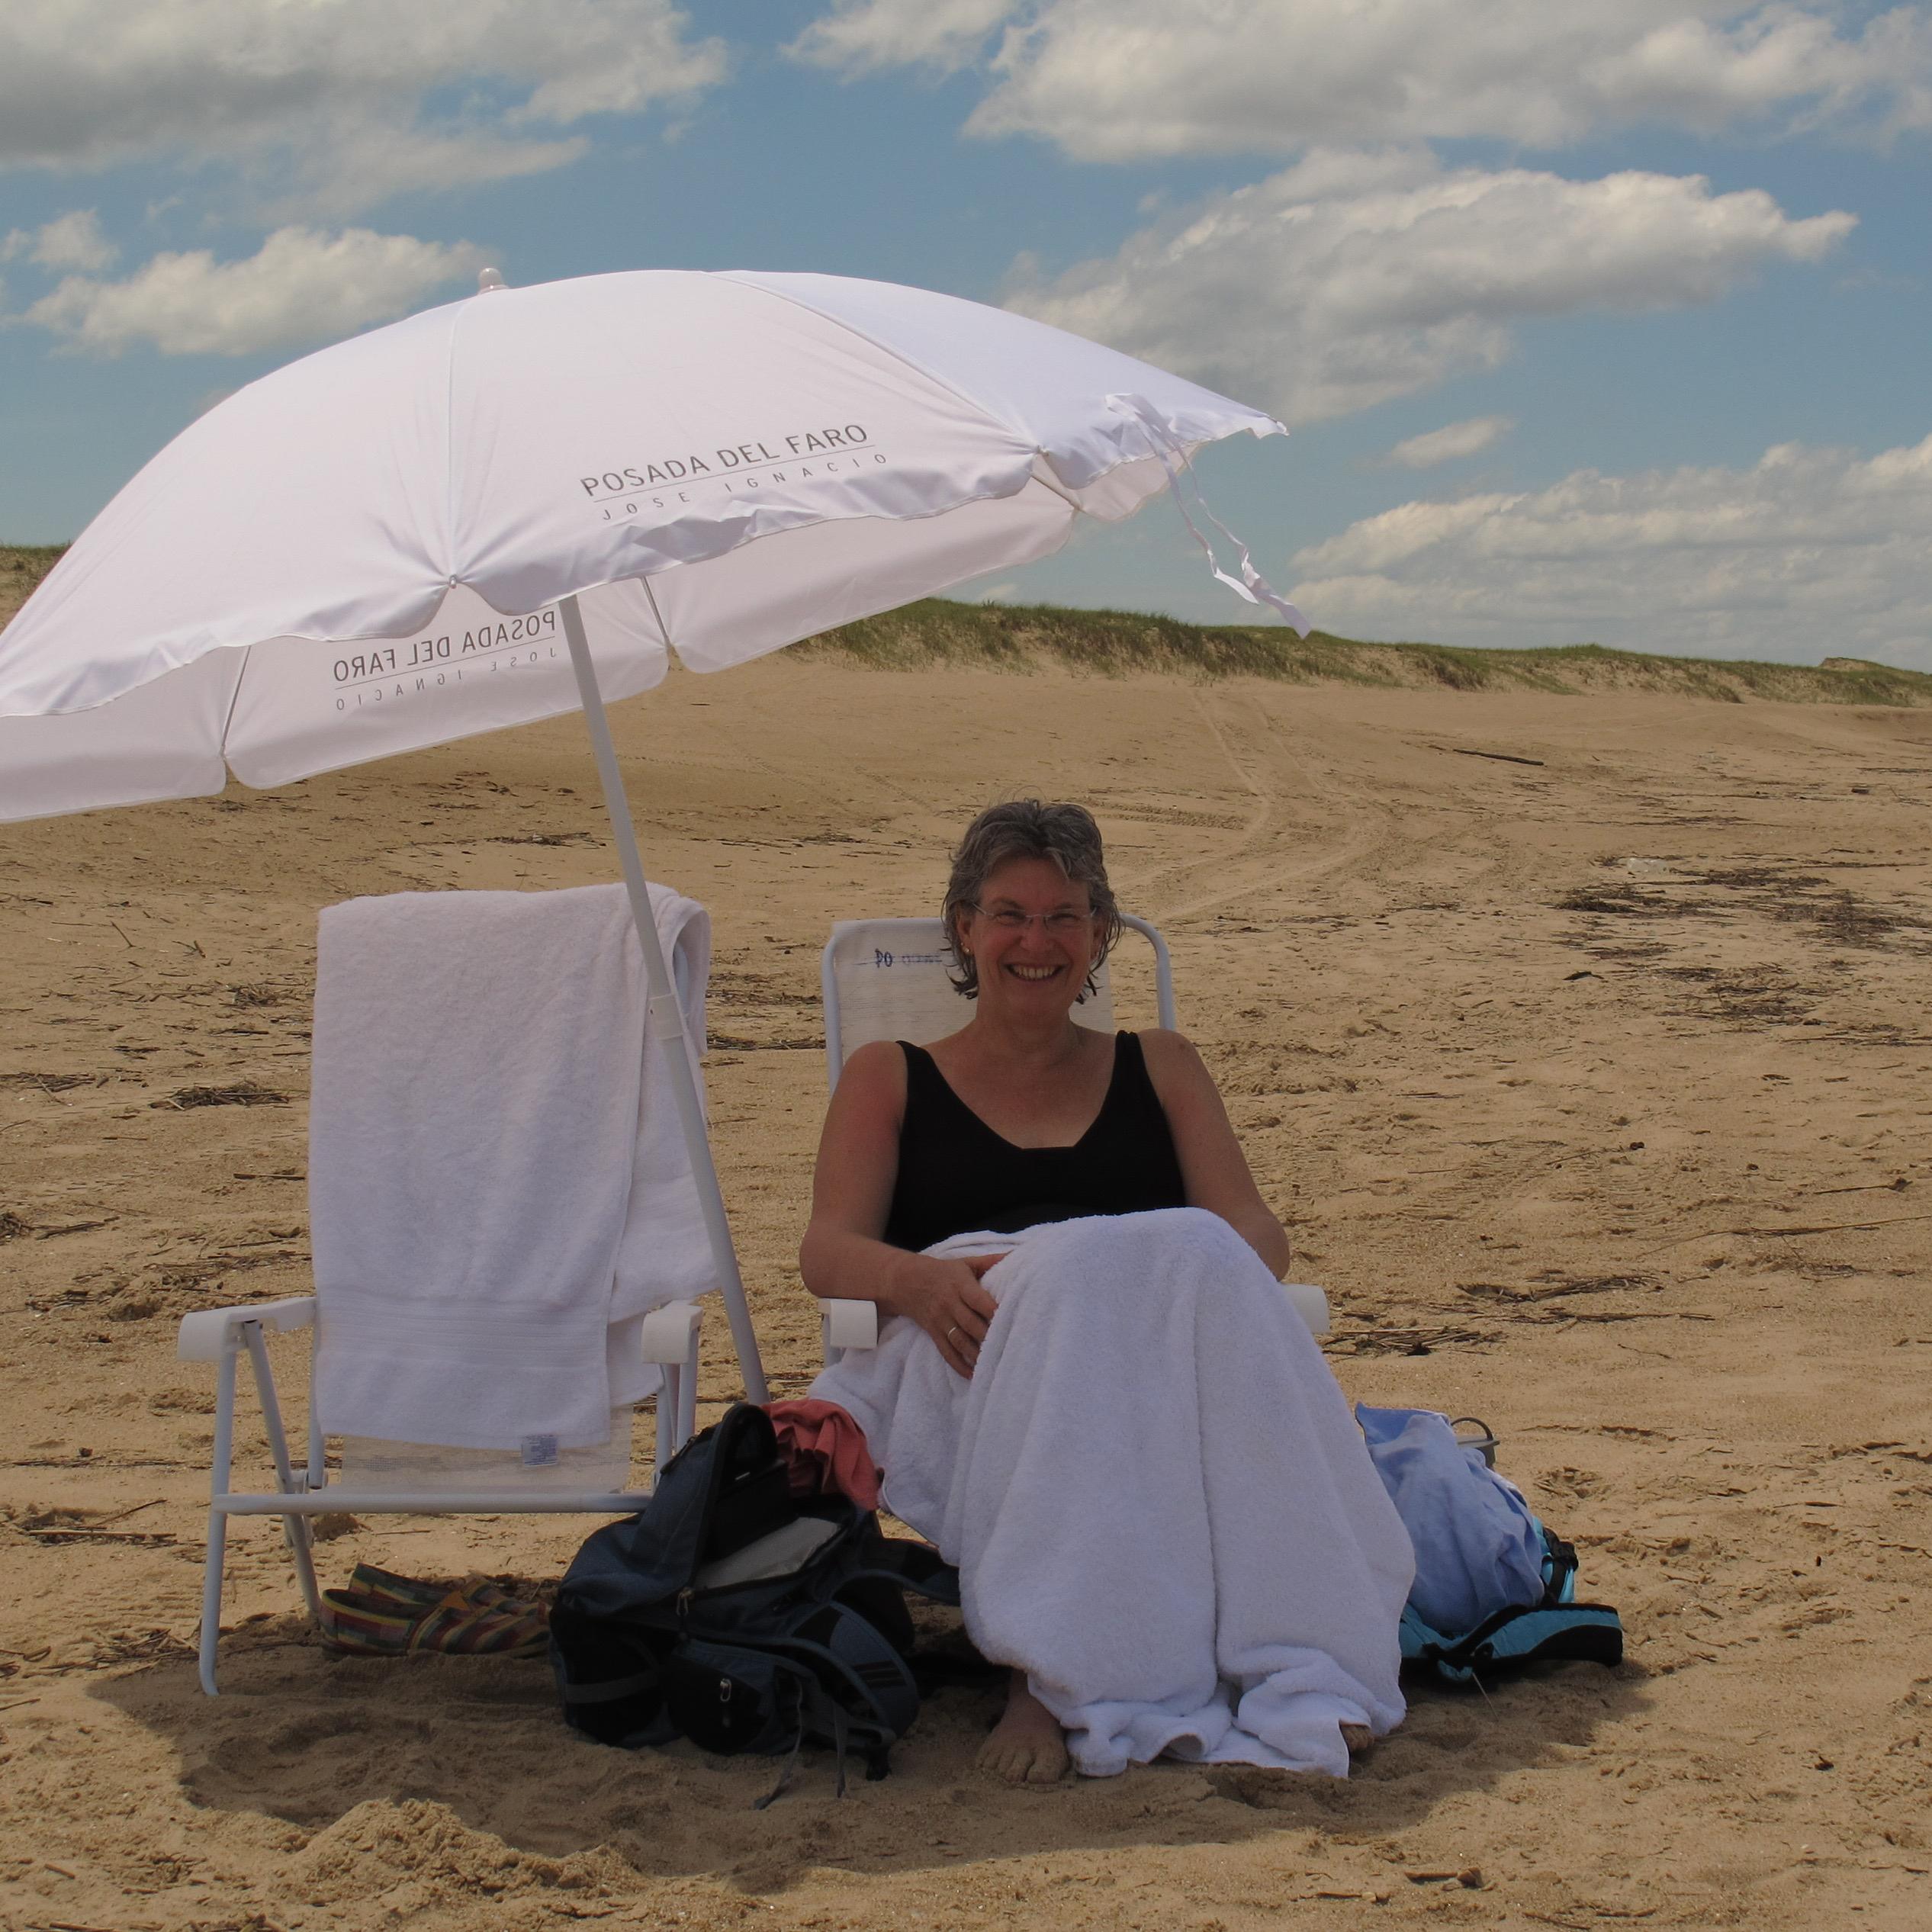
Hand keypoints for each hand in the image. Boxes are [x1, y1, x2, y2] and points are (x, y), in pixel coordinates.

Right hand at [912, 1252, 1005, 1378]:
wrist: (906, 1281)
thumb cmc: (944, 1272)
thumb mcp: (966, 1262)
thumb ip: (991, 1261)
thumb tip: (1018, 1255)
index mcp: (959, 1284)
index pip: (977, 1299)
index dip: (991, 1310)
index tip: (1008, 1319)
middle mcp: (949, 1303)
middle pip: (970, 1323)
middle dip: (987, 1337)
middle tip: (1007, 1347)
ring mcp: (940, 1320)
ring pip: (959, 1340)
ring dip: (975, 1354)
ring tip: (992, 1364)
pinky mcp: (933, 1333)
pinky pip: (946, 1351)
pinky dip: (958, 1364)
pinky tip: (972, 1374)